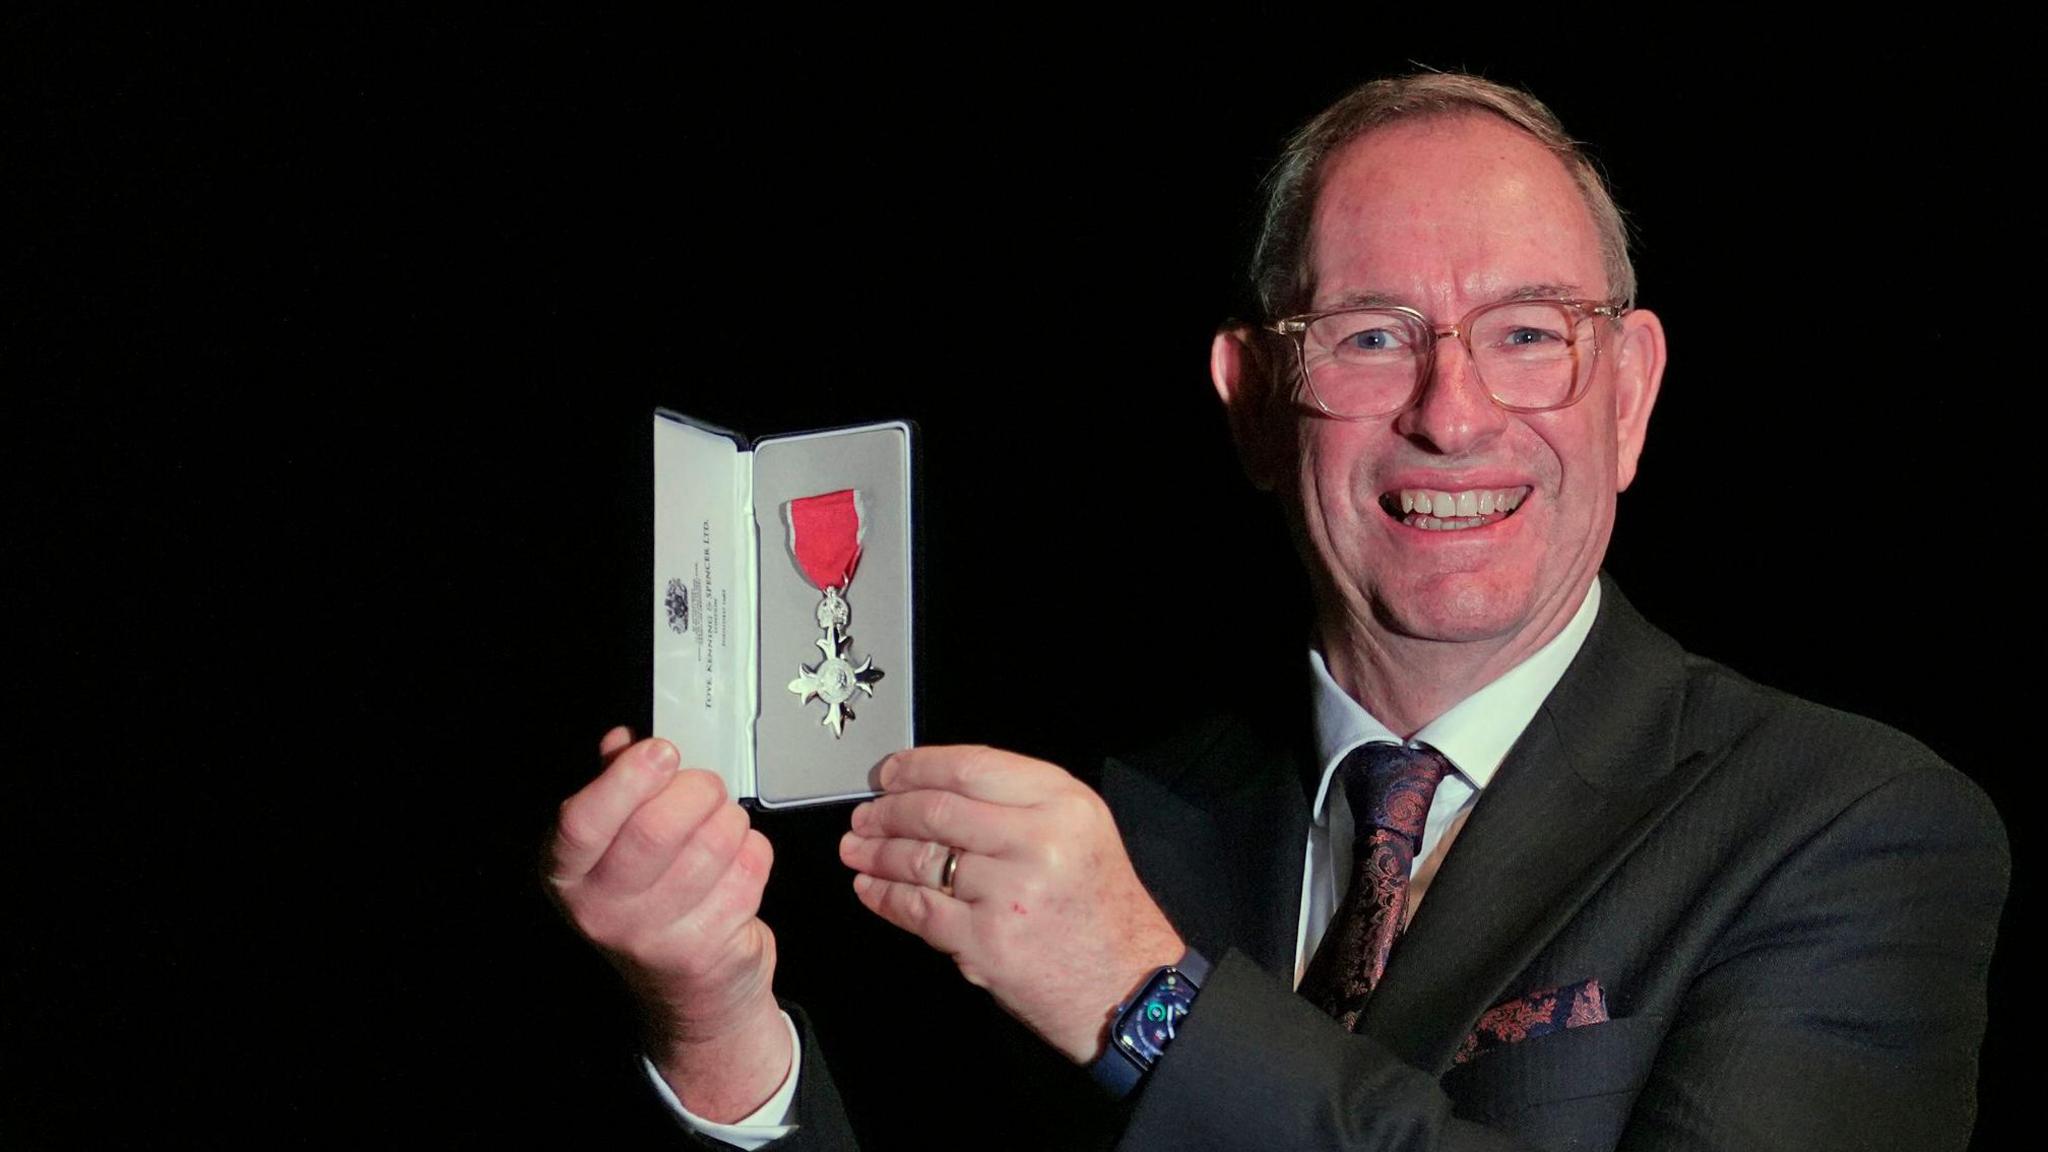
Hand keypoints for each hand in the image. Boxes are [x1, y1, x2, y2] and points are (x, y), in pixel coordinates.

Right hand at [548, 727, 788, 1122]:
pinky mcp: (708, 947)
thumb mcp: (613, 845)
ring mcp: (654, 936)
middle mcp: (602, 910)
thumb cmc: (649, 898)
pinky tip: (737, 862)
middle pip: (656, 828)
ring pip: (713, 843)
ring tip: (721, 824)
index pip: (582, 822)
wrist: (688, 990)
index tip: (661, 750)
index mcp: (567, 873)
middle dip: (696, 790)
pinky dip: (753, 850)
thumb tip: (621, 740)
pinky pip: (749, 868)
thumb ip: (614, 785)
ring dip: (730, 818)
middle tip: (704, 786)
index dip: (627, 778)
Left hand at [839, 745, 1183, 1063]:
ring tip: (858, 848)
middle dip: (887, 810)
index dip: (917, 766)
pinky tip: (872, 889)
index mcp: (1063, 804)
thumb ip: (1019, 803)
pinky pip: (918, 910)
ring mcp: (1010, 892)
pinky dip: (885, 897)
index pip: (971, 767)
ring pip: (920, 858)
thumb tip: (935, 789)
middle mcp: (1039, 841)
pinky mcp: (986, 941)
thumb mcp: (1081, 832)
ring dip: (877, 852)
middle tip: (865, 813)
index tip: (890, 772)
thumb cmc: (1101, 913)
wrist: (1126, 986)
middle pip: (937, 809)